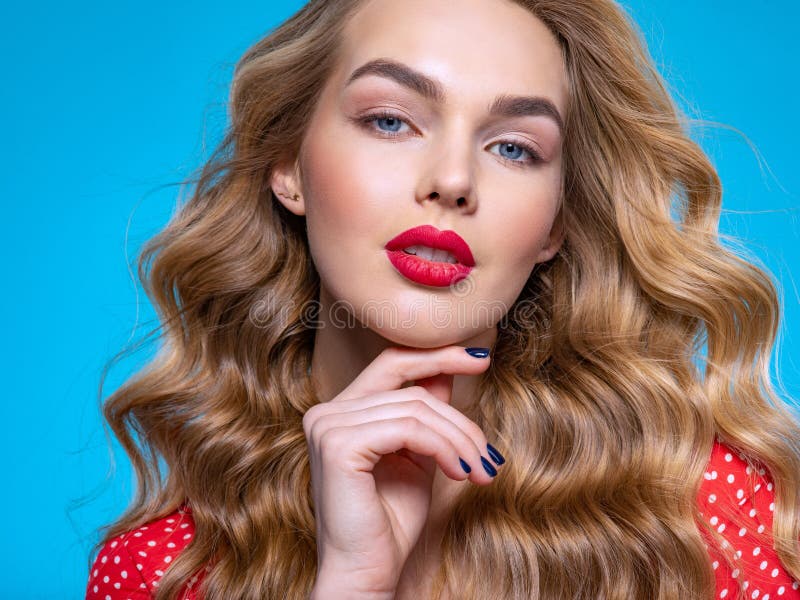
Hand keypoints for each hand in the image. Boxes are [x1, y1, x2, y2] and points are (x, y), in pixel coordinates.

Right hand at [304, 345, 502, 596]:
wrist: (368, 573)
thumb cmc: (391, 521)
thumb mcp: (417, 455)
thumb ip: (425, 413)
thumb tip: (448, 370)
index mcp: (341, 411)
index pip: (392, 363)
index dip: (437, 356)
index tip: (481, 359)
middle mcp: (327, 412)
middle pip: (411, 388)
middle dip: (459, 417)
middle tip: (488, 453)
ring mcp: (328, 426)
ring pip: (417, 409)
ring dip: (459, 441)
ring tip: (480, 471)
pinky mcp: (338, 445)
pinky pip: (409, 429)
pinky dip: (444, 448)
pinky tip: (460, 473)